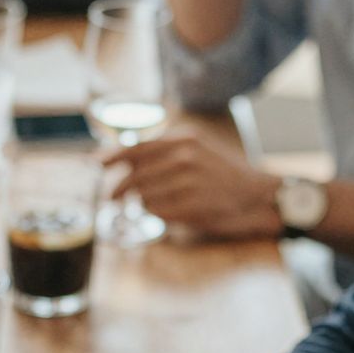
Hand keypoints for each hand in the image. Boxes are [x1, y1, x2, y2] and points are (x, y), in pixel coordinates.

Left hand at [104, 134, 281, 238]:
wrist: (258, 195)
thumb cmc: (223, 175)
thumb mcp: (197, 150)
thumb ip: (166, 151)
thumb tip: (126, 159)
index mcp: (185, 138)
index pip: (137, 147)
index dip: (112, 157)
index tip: (96, 165)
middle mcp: (185, 155)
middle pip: (135, 174)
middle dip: (119, 188)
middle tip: (111, 198)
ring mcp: (190, 180)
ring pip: (144, 195)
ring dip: (141, 203)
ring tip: (148, 205)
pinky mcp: (193, 204)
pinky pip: (158, 211)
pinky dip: (156, 214)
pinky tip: (165, 212)